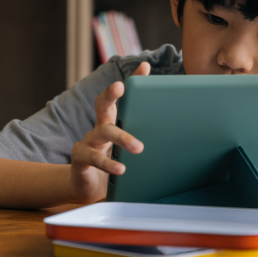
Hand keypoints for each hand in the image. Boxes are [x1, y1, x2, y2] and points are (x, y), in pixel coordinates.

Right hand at [68, 62, 149, 203]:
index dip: (132, 82)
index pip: (123, 98)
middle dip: (111, 93)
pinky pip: (93, 157)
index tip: (145, 67)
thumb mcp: (131, 150)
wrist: (89, 188)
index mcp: (114, 121)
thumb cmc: (116, 164)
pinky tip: (121, 168)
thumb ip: (147, 140)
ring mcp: (89, 141)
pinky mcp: (81, 158)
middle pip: (103, 104)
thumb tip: (176, 135)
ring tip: (138, 147)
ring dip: (122, 137)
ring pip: (103, 131)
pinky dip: (107, 163)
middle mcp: (100, 127)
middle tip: (121, 86)